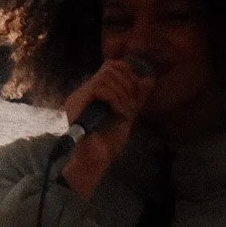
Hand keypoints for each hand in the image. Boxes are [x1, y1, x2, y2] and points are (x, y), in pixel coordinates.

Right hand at [56, 59, 153, 197]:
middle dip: (127, 83)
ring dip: (122, 93)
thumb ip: (136, 98)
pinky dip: (114, 98)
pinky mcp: (76, 103)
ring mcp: (78, 97)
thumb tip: (149, 79)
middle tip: (132, 103)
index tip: (136, 90)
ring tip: (126, 111)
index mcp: (95, 92)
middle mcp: (84, 91)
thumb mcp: (128, 115)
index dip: (127, 72)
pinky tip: (120, 112)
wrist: (96, 160)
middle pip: (108, 68)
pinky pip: (98, 89)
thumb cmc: (109, 142)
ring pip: (104, 77)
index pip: (110, 66)